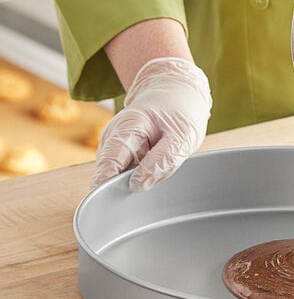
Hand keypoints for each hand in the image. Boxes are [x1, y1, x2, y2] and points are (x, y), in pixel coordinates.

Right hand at [91, 57, 211, 191]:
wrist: (177, 93)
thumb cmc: (180, 111)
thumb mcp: (181, 136)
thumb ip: (162, 161)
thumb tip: (137, 186)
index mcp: (125, 129)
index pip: (108, 165)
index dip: (106, 188)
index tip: (112, 205)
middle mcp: (113, 138)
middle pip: (112, 175)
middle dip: (131, 185)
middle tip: (157, 175)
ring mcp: (116, 147)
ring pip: (122, 177)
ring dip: (141, 178)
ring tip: (161, 160)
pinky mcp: (123, 155)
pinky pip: (130, 173)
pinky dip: (144, 174)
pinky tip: (156, 163)